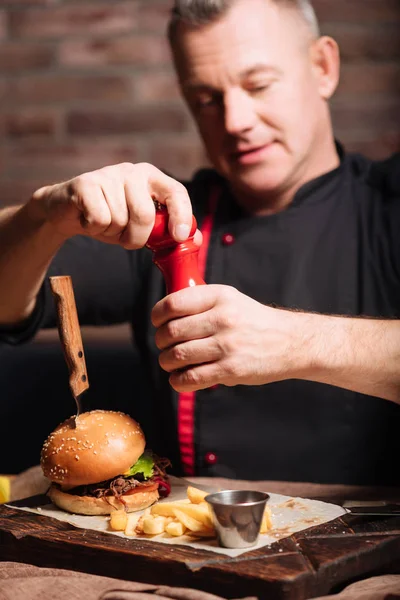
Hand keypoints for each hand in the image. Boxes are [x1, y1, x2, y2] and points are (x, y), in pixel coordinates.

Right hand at [31, 163, 194, 247]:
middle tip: (124, 239)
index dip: (181, 215)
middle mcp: (133, 172)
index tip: (179, 237)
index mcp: (152, 178)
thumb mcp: (142, 226)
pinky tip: (87, 218)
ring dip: (111, 233)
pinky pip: (99, 218)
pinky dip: (94, 228)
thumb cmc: (110, 218)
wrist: (67, 211)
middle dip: (135, 238)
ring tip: (103, 224)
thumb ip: (167, 231)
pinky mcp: (85, 183)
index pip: (176, 192)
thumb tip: (196, 239)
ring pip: (120, 220)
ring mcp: (108, 174)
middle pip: (145, 215)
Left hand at [152, 285, 308, 391]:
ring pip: (177, 356)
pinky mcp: (231, 370)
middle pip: (171, 332)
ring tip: (171, 363)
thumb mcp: (231, 300)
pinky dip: (178, 381)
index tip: (158, 323)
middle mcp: (223, 318)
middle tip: (165, 345)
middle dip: (161, 342)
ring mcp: (227, 345)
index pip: (173, 304)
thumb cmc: (254, 322)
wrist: (291, 342)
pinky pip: (190, 378)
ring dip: (166, 362)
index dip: (158, 315)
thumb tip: (165, 314)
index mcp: (220, 296)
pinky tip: (181, 378)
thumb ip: (201, 303)